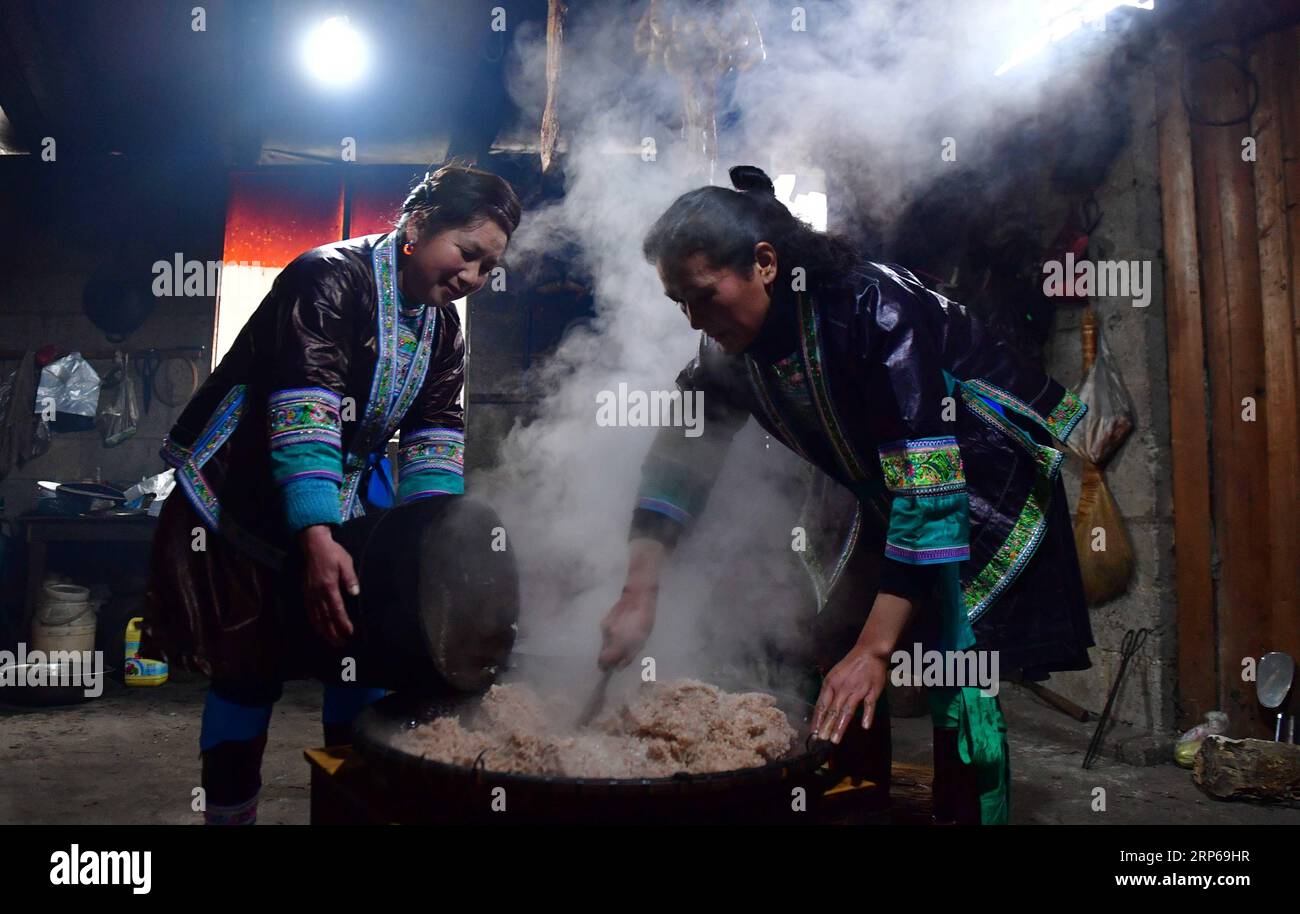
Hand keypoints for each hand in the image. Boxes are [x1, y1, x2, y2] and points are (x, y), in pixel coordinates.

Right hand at [299, 525, 357, 647]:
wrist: (313, 545)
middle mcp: (318, 593)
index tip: (350, 633)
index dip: (343, 623)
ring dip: (325, 631)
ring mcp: (310, 594)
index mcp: (329, 586)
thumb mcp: (345, 562)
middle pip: (326, 618)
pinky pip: (310, 612)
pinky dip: (315, 623)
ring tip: (332, 641)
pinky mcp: (306, 592)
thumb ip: (350, 579)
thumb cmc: (332, 553)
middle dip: (334, 632)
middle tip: (342, 644)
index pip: (337, 610)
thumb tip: (355, 593)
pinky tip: (319, 629)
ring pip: (317, 617)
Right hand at [598, 585, 656, 669]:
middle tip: (620, 652)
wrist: (637, 597)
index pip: (603, 660)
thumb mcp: (641, 641)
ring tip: (625, 636)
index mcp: (617, 643)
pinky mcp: (604, 620)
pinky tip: (621, 627)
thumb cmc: (644, 620)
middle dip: (610, 655)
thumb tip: (618, 667)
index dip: (605, 666)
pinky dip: (612, 634)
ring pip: (606, 642)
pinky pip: (607, 632)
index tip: (609, 668)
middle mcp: (608, 636)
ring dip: (612, 643)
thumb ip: (629, 656)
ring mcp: (605, 627)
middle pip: (603, 652)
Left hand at [811, 643, 889, 744]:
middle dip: (826, 726)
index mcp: (830, 684)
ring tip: (835, 740)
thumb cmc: (850, 666)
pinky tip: (864, 726)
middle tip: (821, 741)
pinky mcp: (873, 690)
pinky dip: (867, 715)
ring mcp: (858, 689)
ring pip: (847, 710)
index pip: (821, 705)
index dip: (817, 720)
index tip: (813, 734)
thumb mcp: (834, 676)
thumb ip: (829, 694)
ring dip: (840, 725)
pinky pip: (869, 704)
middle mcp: (842, 687)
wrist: (869, 652)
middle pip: (833, 710)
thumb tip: (822, 711)